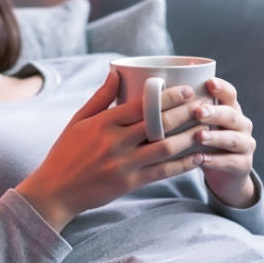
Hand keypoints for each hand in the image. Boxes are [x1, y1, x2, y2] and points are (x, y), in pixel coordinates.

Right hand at [15, 69, 210, 230]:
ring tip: (208, 129)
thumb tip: (116, 71)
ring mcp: (123, 165)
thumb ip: (100, 97)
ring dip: (189, 138)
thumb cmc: (66, 152)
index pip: (142, 105)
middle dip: (186, 113)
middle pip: (159, 124)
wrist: (55, 191)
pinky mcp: (129, 184)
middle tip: (206, 105)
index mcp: (103, 123)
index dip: (168, 96)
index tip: (188, 90)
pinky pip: (161, 172)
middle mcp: (114, 142)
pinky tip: (198, 158)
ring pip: (165, 149)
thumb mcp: (78, 120)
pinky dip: (182, 165)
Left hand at [192, 77, 258, 208]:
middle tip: (198, 112)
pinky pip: (231, 162)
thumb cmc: (204, 143)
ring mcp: (246, 145)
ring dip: (216, 137)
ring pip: (233, 139)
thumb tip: (156, 95)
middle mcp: (242, 124)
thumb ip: (187, 111)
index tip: (208, 82)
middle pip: (232, 115)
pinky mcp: (244, 165)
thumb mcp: (197, 125)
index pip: (230, 94)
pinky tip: (202, 159)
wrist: (223, 173)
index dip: (221, 88)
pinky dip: (216, 161)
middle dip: (215, 113)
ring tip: (199, 137)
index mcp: (231, 109)